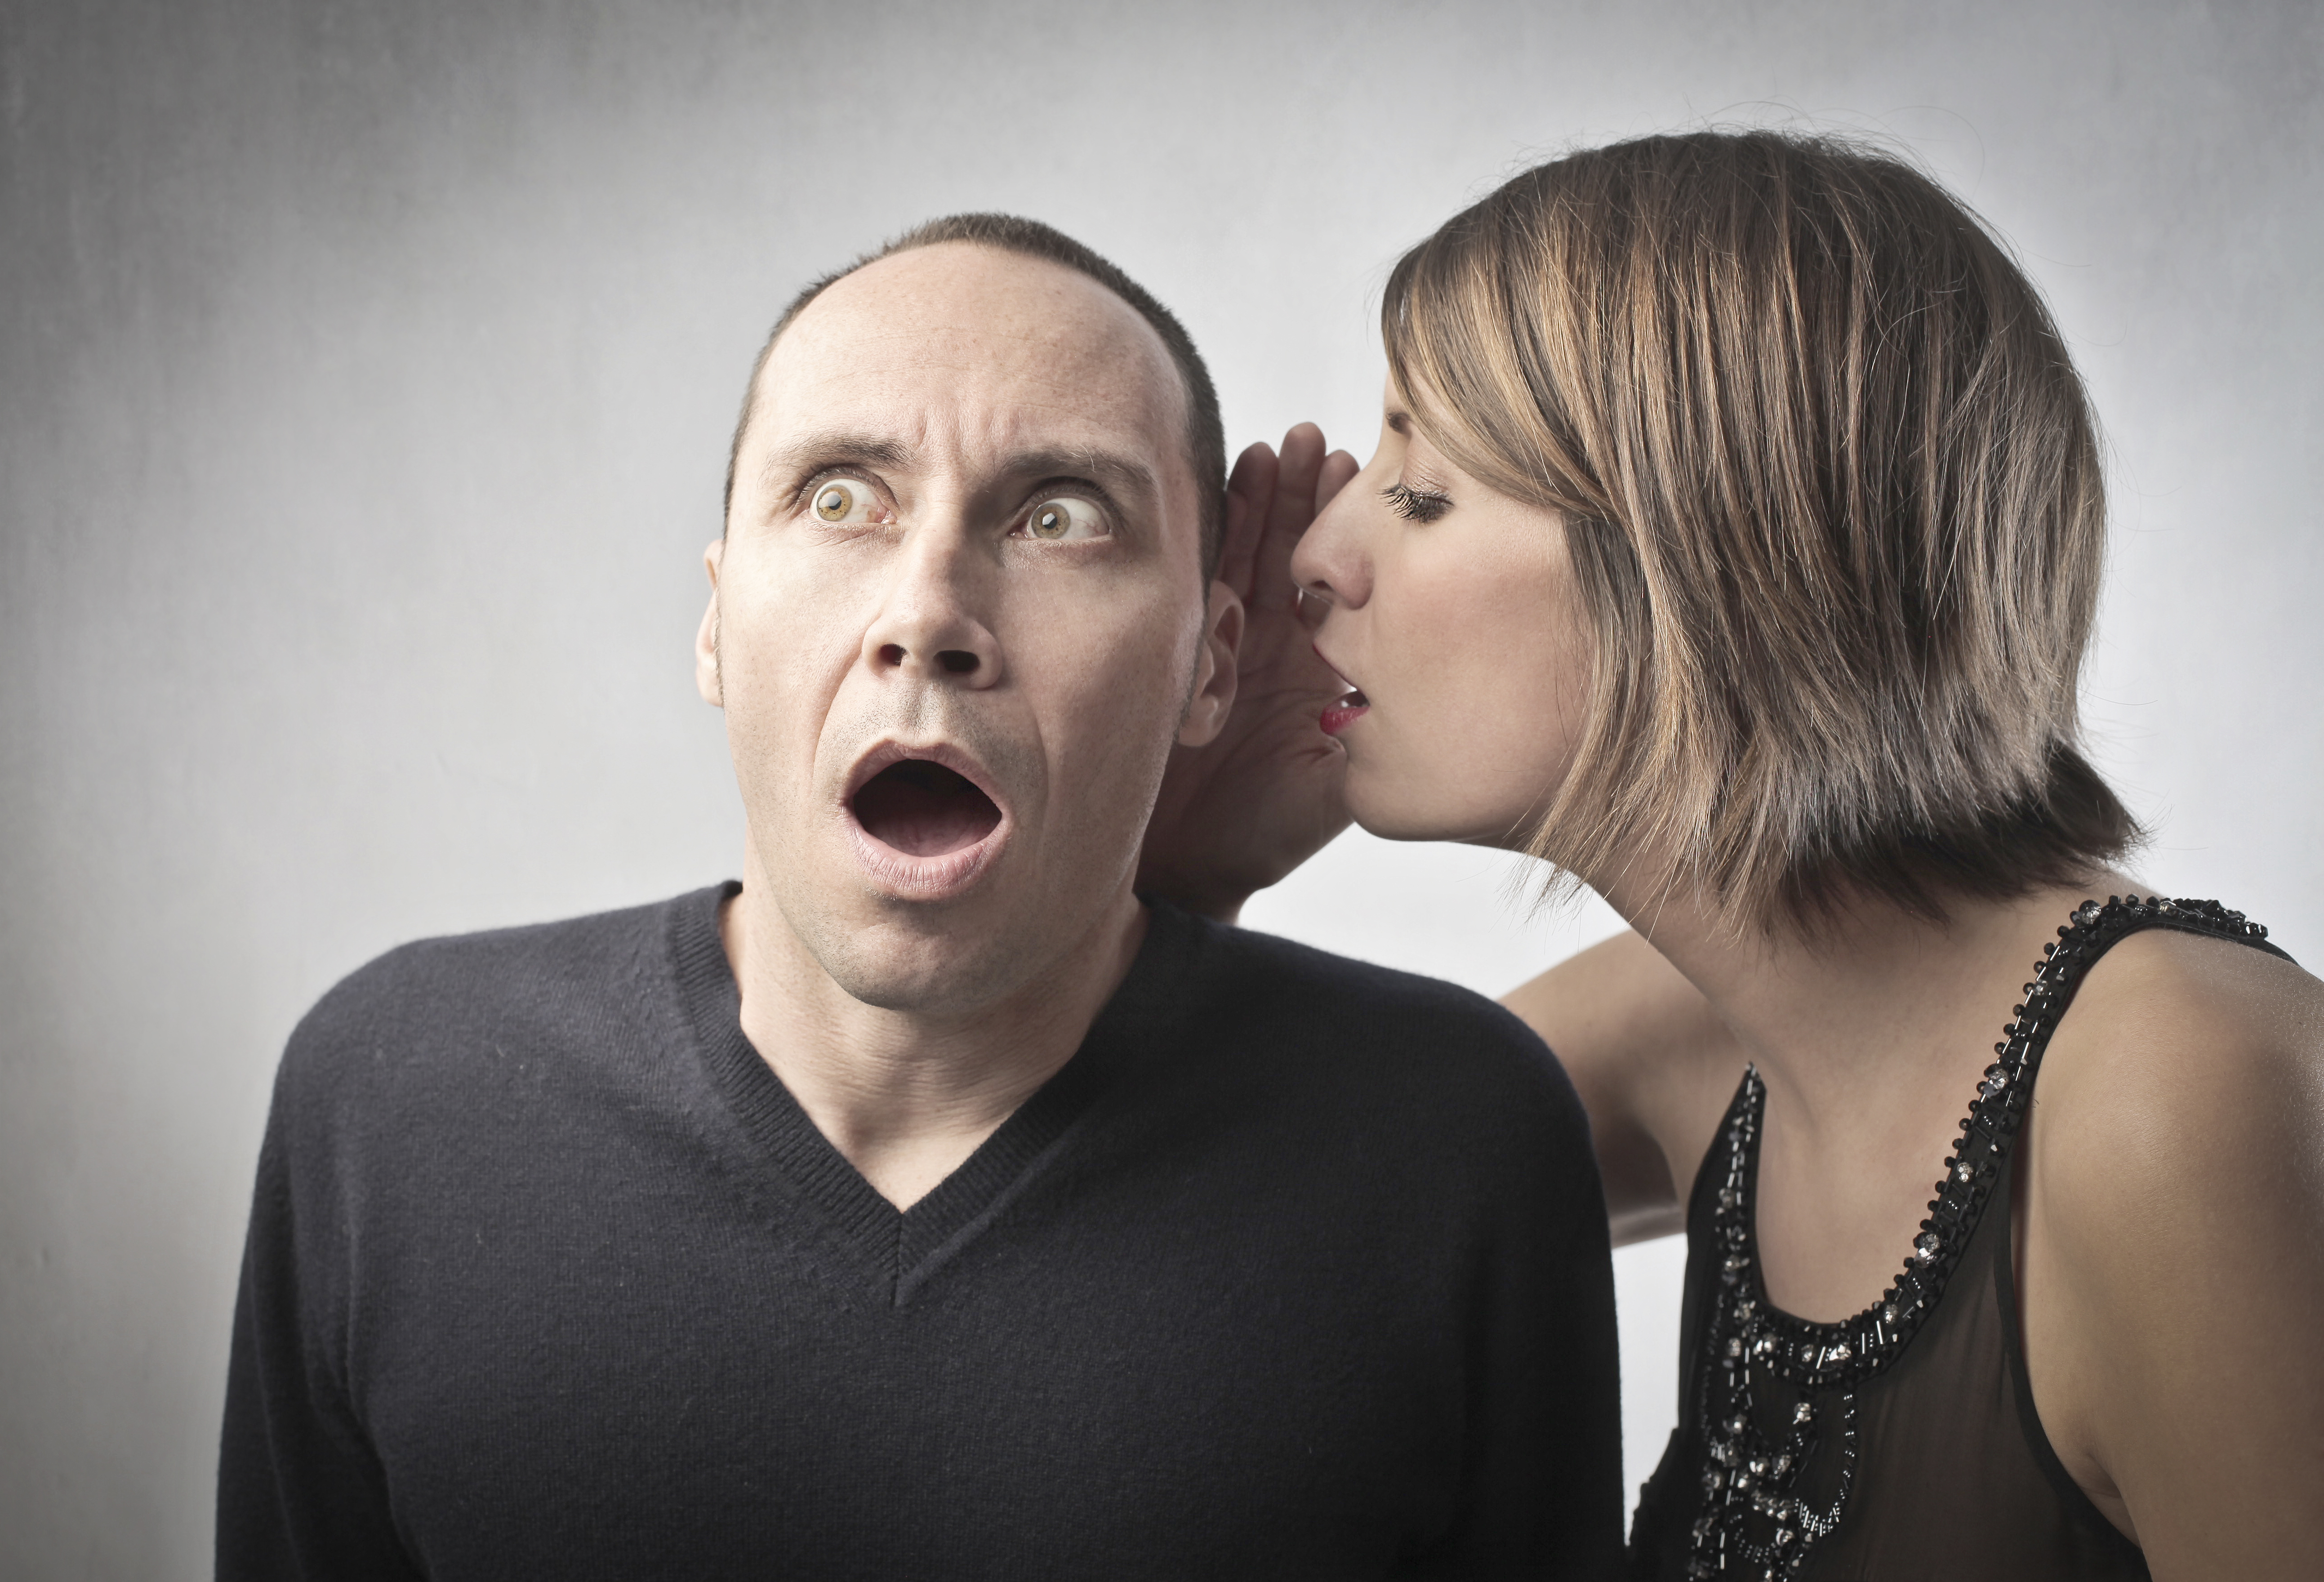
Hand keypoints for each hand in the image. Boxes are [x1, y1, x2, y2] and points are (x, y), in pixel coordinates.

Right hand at [1138, 424, 1360, 922]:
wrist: (1177, 869)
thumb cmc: (1253, 840)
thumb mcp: (1329, 793)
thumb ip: (1366, 744)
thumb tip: (1406, 695)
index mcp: (1319, 669)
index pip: (1340, 584)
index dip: (1347, 532)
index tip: (1360, 478)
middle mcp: (1273, 646)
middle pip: (1293, 552)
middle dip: (1303, 495)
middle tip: (1314, 442)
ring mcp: (1221, 643)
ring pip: (1244, 555)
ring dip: (1258, 501)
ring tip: (1271, 450)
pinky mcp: (1172, 648)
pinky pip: (1194, 583)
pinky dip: (1208, 536)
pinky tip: (1221, 487)